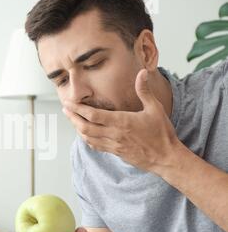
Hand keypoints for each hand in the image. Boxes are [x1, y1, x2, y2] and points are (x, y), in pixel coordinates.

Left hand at [62, 69, 179, 172]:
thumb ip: (145, 91)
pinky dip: (87, 139)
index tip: (69, 103)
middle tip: (65, 109)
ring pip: (88, 138)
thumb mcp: (155, 109)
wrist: (166, 158)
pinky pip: (96, 146)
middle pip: (85, 127)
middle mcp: (114, 134)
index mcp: (122, 122)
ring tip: (72, 119)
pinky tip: (84, 134)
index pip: (93, 115)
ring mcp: (114, 145)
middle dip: (73, 118)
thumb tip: (142, 73)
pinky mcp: (115, 152)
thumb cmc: (162, 133)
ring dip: (77, 128)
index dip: (78, 109)